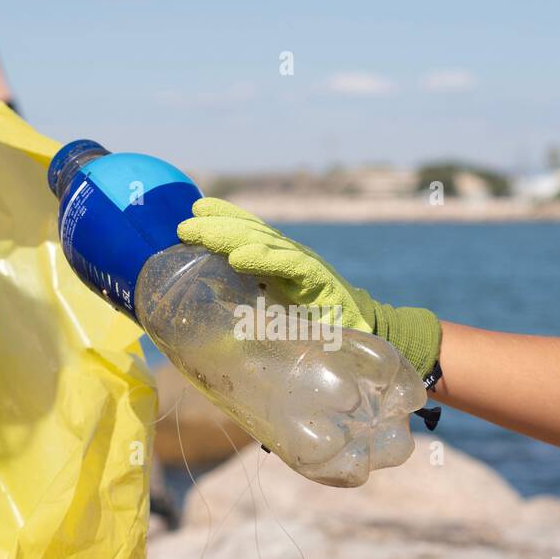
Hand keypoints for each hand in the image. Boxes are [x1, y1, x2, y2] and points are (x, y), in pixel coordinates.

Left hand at [177, 198, 441, 376]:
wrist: (374, 343)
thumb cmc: (324, 337)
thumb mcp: (281, 325)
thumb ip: (253, 323)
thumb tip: (206, 342)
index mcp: (280, 269)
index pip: (248, 237)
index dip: (221, 223)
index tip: (190, 216)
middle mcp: (293, 262)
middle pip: (250, 233)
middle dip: (217, 226)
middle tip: (185, 225)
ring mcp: (308, 269)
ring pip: (265, 242)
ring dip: (230, 235)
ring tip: (201, 231)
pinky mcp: (323, 283)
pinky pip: (291, 265)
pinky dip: (265, 258)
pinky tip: (240, 256)